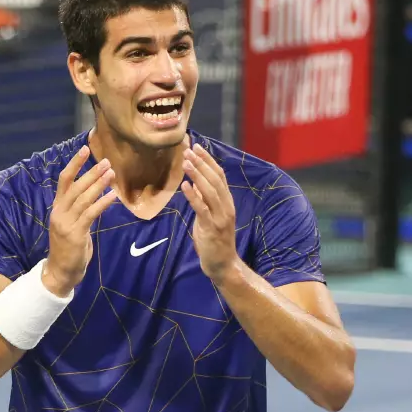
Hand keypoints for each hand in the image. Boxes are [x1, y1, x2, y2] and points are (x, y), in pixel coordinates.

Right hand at [42, 145, 117, 296]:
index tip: (84, 150)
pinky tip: (112, 195)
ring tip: (111, 173)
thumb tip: (94, 196)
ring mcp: (66, 223)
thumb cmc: (69, 249)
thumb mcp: (71, 225)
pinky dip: (102, 203)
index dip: (74, 164)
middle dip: (91, 172)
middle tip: (106, 161)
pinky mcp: (76, 234)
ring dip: (98, 184)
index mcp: (57, 208)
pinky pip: (90, 214)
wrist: (60, 272)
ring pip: (83, 198)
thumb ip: (78, 210)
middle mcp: (59, 212)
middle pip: (75, 186)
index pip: (64, 181)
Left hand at [181, 144, 240, 285]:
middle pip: (215, 179)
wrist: (223, 265)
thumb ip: (204, 200)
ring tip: (186, 162)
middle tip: (188, 149)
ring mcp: (221, 217)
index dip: (208, 160)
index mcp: (227, 202)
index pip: (219, 175)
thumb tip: (194, 182)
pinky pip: (202, 209)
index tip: (196, 146)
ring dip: (197, 175)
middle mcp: (226, 206)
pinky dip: (193, 196)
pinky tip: (184, 185)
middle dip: (201, 163)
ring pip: (210, 191)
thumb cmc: (215, 241)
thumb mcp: (209, 216)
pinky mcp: (212, 228)